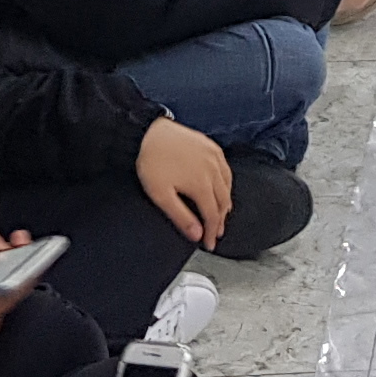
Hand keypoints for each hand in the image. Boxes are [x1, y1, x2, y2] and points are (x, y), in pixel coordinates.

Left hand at [135, 116, 233, 245]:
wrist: (148, 132)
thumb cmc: (152, 161)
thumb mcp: (161, 195)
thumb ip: (180, 216)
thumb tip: (196, 234)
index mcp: (201, 185)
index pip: (213, 216)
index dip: (212, 232)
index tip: (209, 244)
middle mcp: (213, 170)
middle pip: (223, 202)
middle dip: (220, 221)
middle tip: (216, 233)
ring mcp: (214, 157)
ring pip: (227, 186)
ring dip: (225, 203)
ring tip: (221, 214)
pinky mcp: (211, 146)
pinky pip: (226, 170)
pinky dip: (226, 184)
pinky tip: (222, 187)